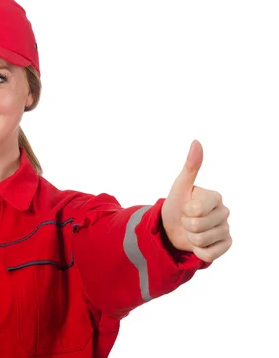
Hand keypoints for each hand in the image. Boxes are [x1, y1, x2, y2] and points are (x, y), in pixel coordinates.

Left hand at [161, 140, 231, 261]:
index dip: (185, 210)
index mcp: (215, 196)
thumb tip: (196, 141)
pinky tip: (198, 243)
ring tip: (190, 230)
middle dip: (185, 224)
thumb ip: (191, 166)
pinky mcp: (225, 245)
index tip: (185, 206)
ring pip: (202, 240)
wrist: (172, 226)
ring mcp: (226, 229)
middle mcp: (224, 212)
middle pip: (198, 226)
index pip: (197, 209)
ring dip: (190, 238)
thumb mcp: (180, 185)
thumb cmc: (176, 204)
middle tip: (186, 220)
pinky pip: (209, 254)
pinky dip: (198, 251)